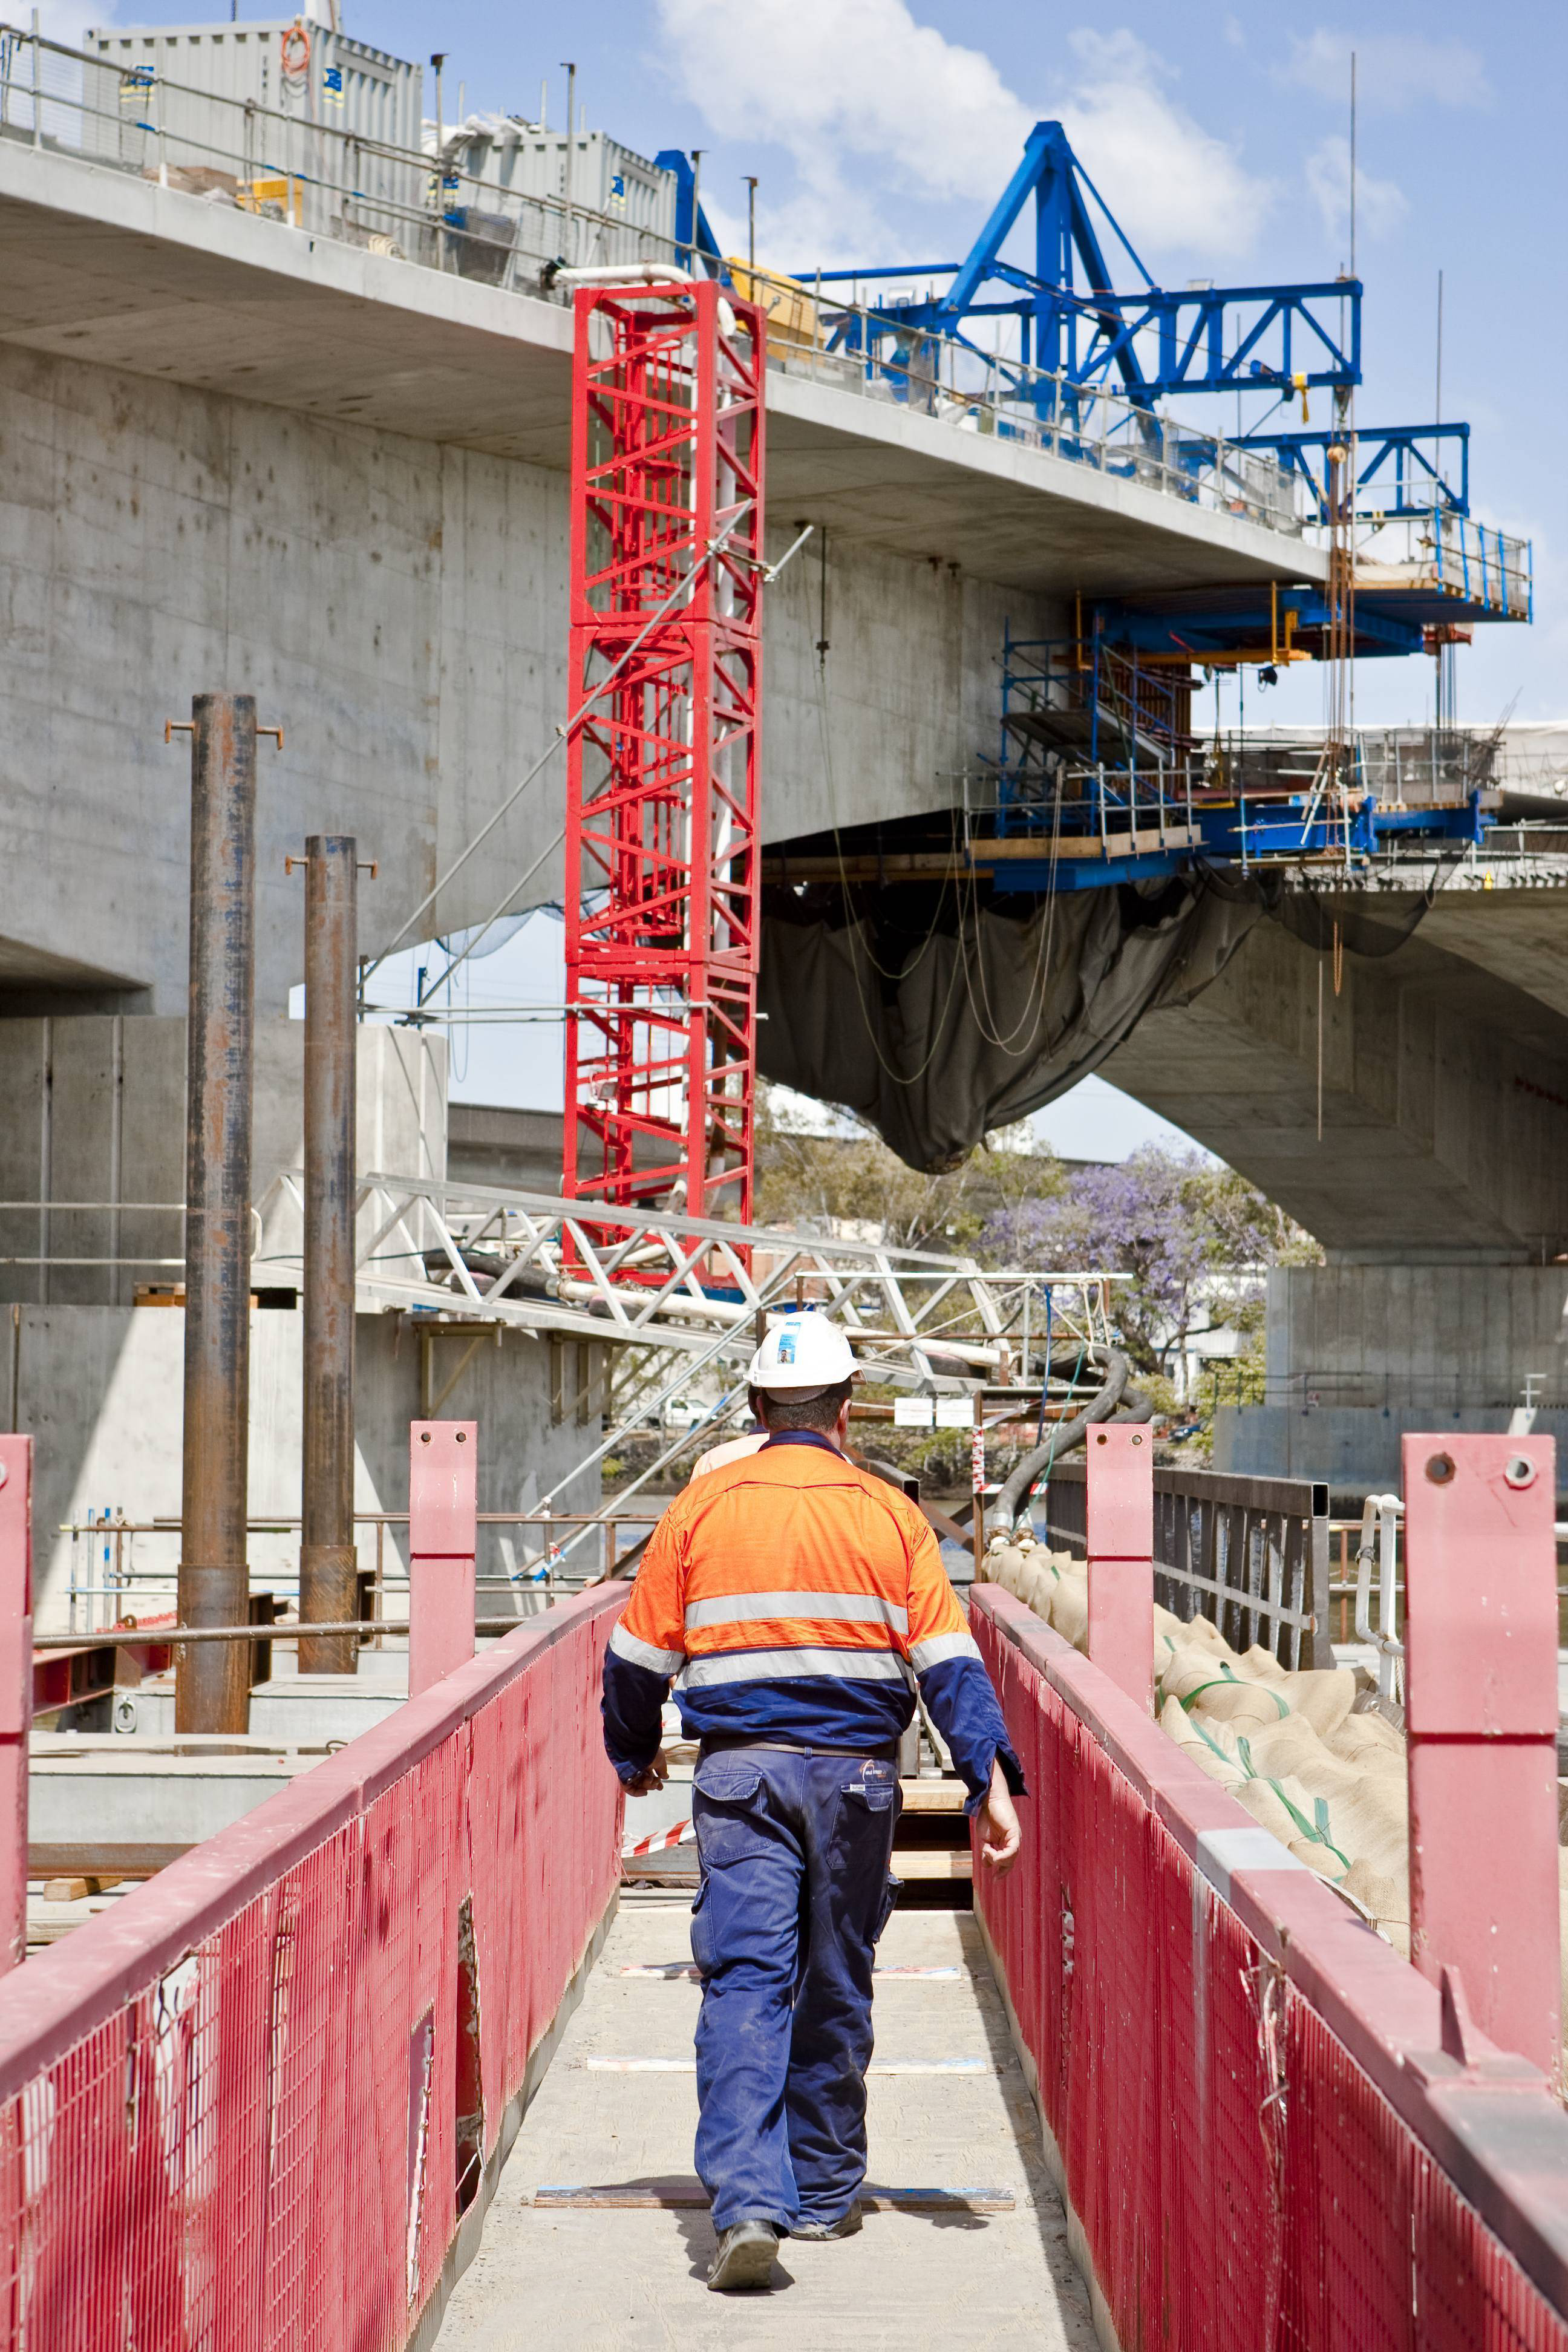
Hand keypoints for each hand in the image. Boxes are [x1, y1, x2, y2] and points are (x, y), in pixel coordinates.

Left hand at [623, 1747, 668, 1797]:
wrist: (638, 1745)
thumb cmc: (650, 1751)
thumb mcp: (660, 1761)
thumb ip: (662, 1770)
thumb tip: (666, 1777)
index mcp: (645, 1762)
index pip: (650, 1775)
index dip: (656, 1782)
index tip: (661, 1787)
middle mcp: (637, 1767)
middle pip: (644, 1781)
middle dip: (652, 1785)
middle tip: (657, 1784)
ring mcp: (630, 1771)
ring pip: (638, 1785)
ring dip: (647, 1787)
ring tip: (650, 1782)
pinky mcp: (623, 1776)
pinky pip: (628, 1789)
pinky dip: (636, 1793)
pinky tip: (645, 1792)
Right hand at [978, 1759, 1020, 1875]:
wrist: (987, 1799)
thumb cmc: (986, 1815)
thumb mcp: (984, 1839)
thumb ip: (986, 1852)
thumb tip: (986, 1865)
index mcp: (1007, 1842)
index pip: (1008, 1861)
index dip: (1002, 1872)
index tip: (995, 1880)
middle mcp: (1013, 1841)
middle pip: (1010, 1862)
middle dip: (1000, 1868)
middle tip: (993, 1875)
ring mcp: (1015, 1837)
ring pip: (1011, 1858)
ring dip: (997, 1860)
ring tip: (986, 1852)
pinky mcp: (1014, 1832)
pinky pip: (1012, 1850)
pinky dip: (1001, 1855)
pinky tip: (989, 1851)